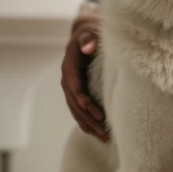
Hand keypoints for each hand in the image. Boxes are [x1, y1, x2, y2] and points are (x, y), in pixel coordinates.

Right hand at [61, 19, 108, 140]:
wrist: (85, 35)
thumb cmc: (90, 34)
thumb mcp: (88, 33)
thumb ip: (88, 39)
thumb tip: (88, 47)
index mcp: (69, 67)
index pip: (75, 88)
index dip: (85, 102)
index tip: (98, 114)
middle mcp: (68, 80)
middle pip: (75, 105)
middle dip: (89, 120)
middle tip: (104, 133)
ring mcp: (71, 88)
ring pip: (76, 111)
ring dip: (89, 125)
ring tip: (104, 138)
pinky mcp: (77, 92)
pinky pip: (79, 110)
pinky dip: (87, 122)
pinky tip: (97, 132)